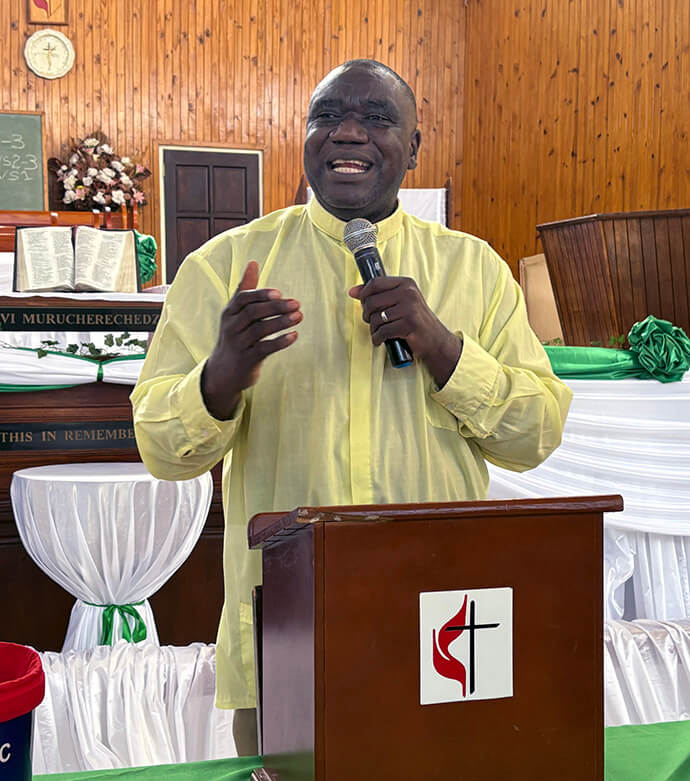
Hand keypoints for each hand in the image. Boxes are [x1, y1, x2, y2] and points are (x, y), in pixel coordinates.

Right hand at [202, 261, 301, 418]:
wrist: (223, 372)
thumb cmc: (234, 336)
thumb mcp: (235, 313)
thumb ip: (245, 288)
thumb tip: (253, 262)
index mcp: (230, 312)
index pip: (243, 299)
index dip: (261, 294)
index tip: (279, 292)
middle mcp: (232, 327)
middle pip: (253, 313)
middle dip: (276, 307)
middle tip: (297, 304)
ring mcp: (239, 344)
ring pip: (260, 330)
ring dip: (281, 322)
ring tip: (299, 316)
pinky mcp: (248, 360)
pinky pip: (264, 349)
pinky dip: (280, 342)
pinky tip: (294, 335)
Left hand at [349, 276, 461, 386]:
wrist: (436, 339)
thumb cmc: (415, 320)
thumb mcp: (401, 301)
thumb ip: (378, 294)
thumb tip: (352, 291)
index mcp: (406, 283)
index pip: (375, 283)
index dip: (364, 294)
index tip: (362, 303)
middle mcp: (409, 293)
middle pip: (372, 301)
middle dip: (367, 314)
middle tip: (372, 321)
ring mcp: (410, 309)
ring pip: (376, 318)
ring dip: (373, 329)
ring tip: (379, 332)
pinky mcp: (409, 325)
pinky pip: (382, 332)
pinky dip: (377, 338)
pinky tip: (380, 340)